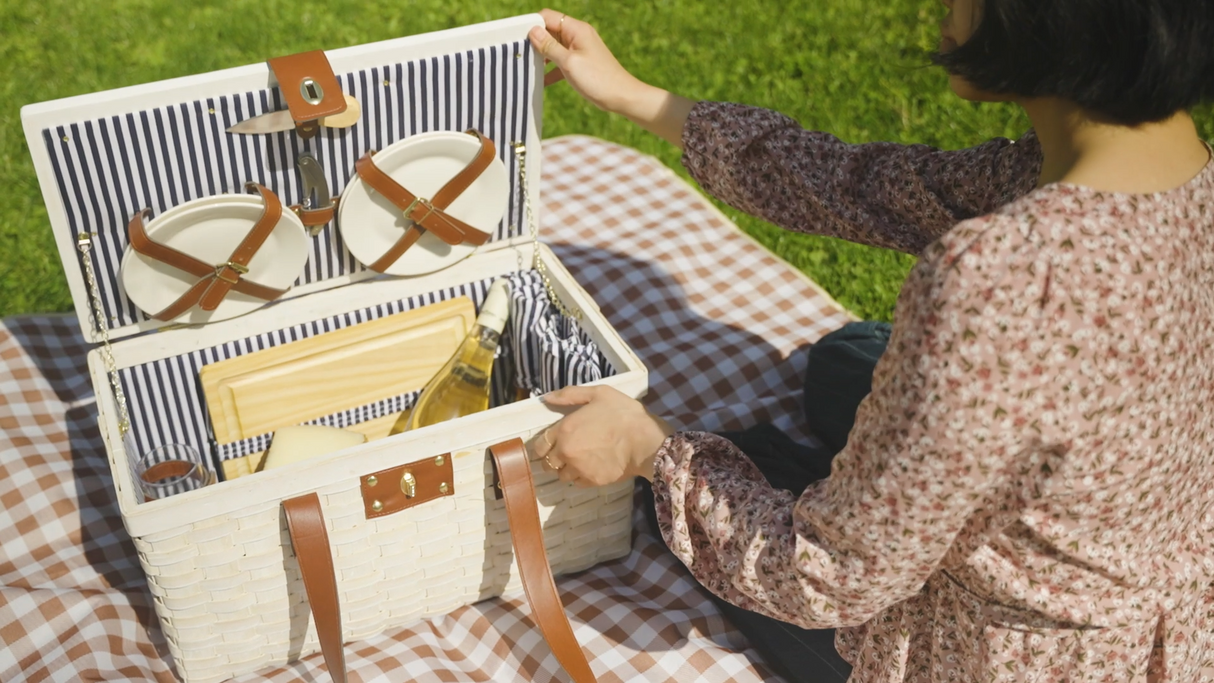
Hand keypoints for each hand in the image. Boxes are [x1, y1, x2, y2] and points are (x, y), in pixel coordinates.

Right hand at [528, 9, 647, 114]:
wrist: (621, 97)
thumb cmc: (598, 79)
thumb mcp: (569, 63)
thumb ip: (549, 46)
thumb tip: (532, 30)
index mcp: (576, 30)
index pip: (548, 17)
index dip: (532, 24)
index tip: (517, 37)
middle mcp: (578, 36)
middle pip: (549, 31)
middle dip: (535, 41)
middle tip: (519, 53)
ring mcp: (579, 49)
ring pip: (554, 47)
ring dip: (542, 56)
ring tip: (526, 66)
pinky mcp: (580, 63)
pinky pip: (560, 61)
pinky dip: (551, 69)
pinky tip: (540, 81)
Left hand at [530, 385, 674, 486]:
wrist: (645, 440)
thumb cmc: (623, 413)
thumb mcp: (598, 394)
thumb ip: (570, 394)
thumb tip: (547, 398)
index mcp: (564, 430)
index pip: (540, 445)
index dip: (542, 446)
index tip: (548, 446)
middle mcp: (567, 452)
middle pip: (548, 464)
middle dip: (553, 459)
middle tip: (565, 454)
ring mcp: (579, 469)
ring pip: (562, 475)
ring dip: (567, 469)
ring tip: (580, 462)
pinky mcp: (592, 481)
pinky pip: (577, 483)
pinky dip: (581, 477)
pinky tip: (591, 468)